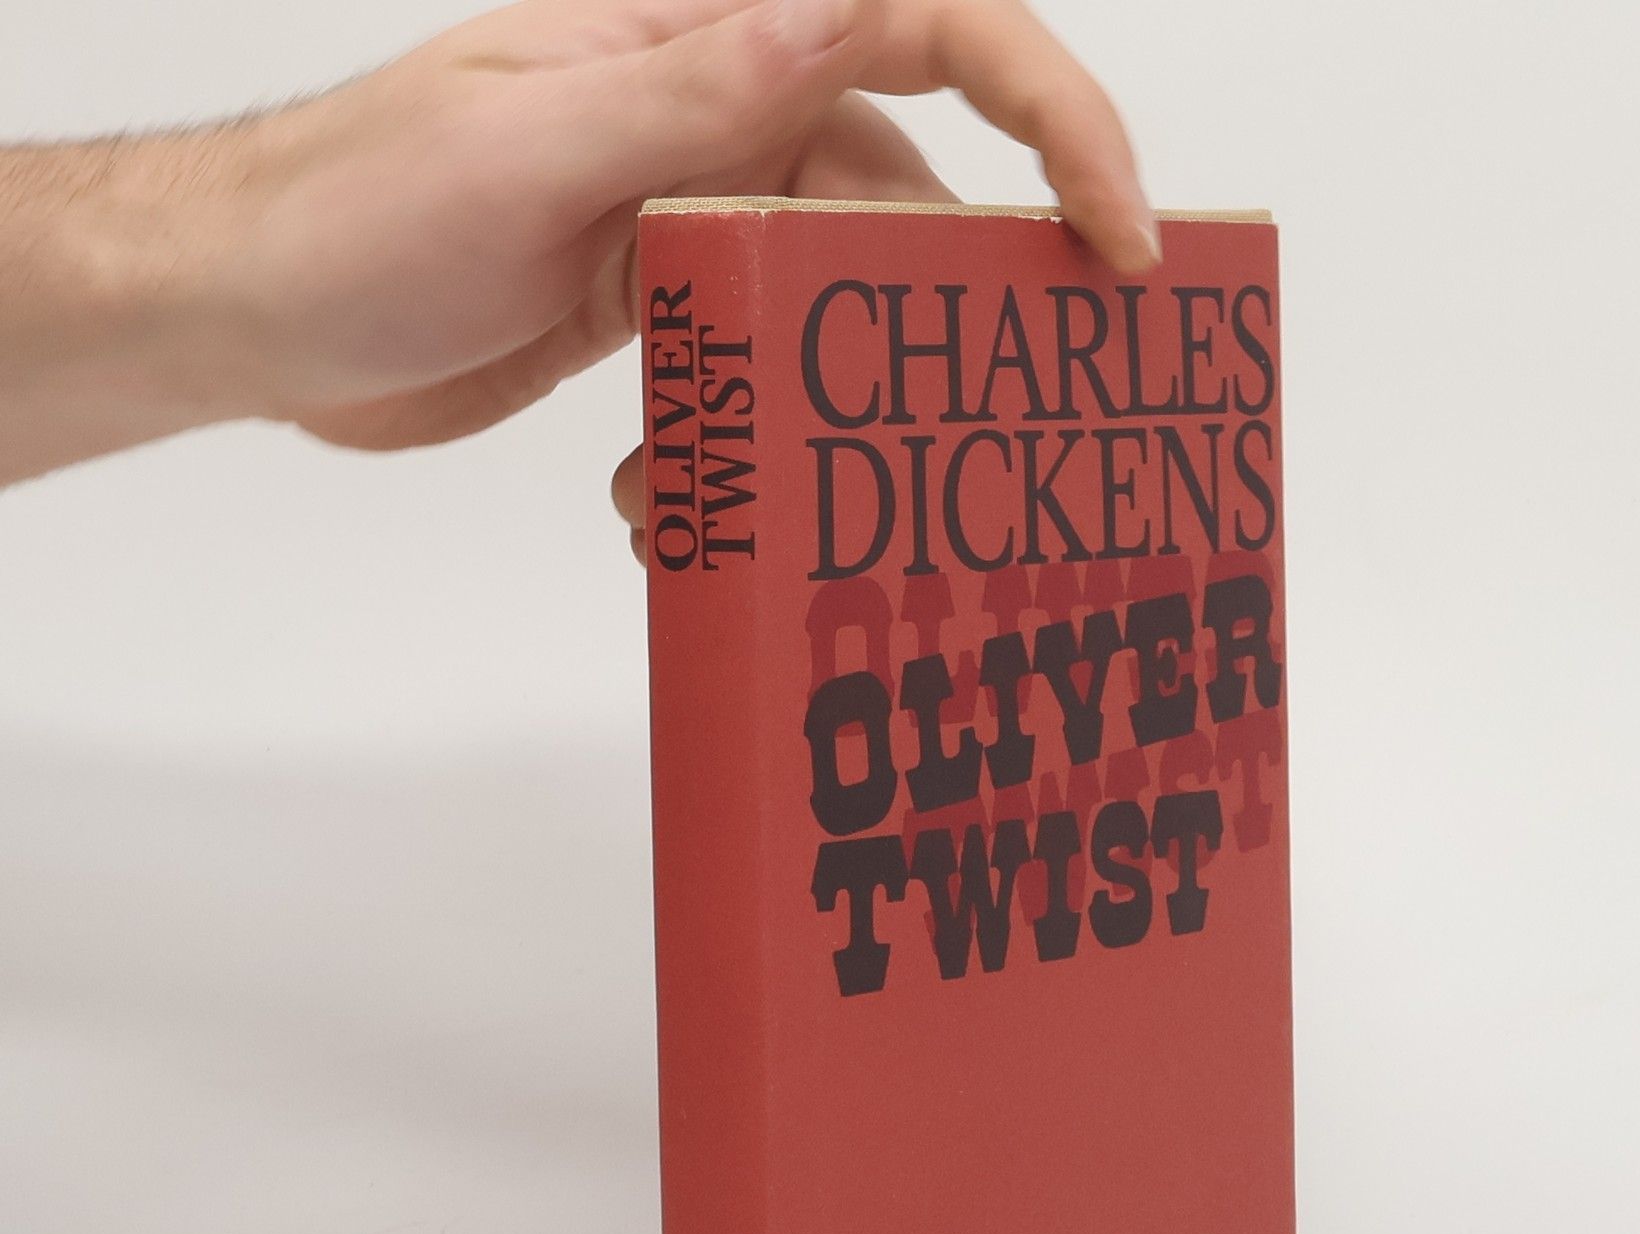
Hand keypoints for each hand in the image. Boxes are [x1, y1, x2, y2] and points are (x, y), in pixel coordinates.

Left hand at [240, 0, 1153, 454]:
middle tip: (971, 428)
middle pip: (903, 195)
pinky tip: (673, 499)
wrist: (248, 313)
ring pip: (834, 301)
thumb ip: (693, 95)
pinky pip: (761, 363)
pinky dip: (743, 439)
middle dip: (938, 313)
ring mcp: (689, 213)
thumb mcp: (524, 150)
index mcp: (694, 43)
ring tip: (774, 486)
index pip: (925, 29)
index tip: (1111, 237)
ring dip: (823, 405)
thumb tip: (851, 17)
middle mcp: (713, 116)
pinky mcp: (660, 304)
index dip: (1051, 117)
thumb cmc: (350, 212)